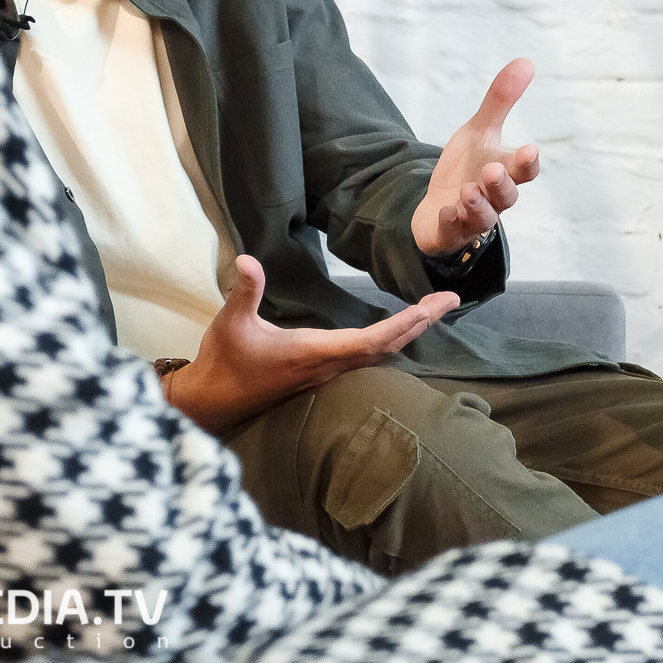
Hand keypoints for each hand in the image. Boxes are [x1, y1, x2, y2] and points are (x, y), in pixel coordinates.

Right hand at [161, 255, 458, 436]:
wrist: (213, 402)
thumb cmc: (224, 362)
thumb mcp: (230, 322)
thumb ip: (244, 291)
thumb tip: (248, 260)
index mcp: (313, 352)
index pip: (371, 340)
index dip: (404, 325)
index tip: (432, 308)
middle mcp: (327, 365)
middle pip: (386, 347)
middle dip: (420, 324)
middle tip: (449, 301)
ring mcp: (325, 372)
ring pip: (378, 354)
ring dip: (408, 332)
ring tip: (431, 311)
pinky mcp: (319, 373)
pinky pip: (366, 358)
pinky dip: (388, 340)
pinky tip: (395, 331)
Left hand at [412, 58, 540, 257]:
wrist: (440, 206)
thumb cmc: (468, 167)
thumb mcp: (479, 131)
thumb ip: (500, 100)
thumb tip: (526, 61)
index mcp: (504, 172)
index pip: (523, 170)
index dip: (527, 163)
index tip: (529, 150)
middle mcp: (493, 198)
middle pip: (506, 195)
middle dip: (502, 183)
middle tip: (493, 169)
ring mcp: (472, 217)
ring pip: (483, 217)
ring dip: (477, 204)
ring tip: (468, 189)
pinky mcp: (449, 231)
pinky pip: (452, 231)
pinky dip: (450, 222)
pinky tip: (445, 210)